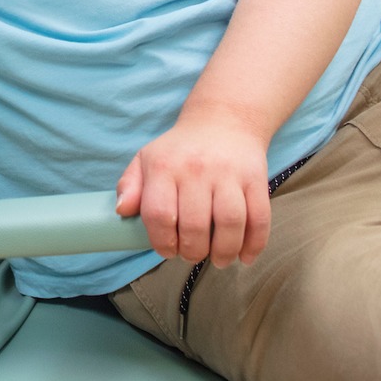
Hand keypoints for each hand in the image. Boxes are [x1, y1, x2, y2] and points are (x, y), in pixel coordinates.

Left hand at [116, 113, 272, 267]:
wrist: (223, 120)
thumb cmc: (180, 149)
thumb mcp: (146, 158)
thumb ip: (130, 185)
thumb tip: (122, 211)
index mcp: (164, 166)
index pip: (159, 214)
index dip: (162, 241)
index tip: (167, 250)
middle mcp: (196, 169)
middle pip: (195, 225)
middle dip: (193, 251)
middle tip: (192, 255)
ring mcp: (229, 174)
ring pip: (230, 224)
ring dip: (224, 252)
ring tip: (218, 260)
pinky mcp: (256, 180)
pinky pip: (259, 218)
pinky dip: (254, 244)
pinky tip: (244, 256)